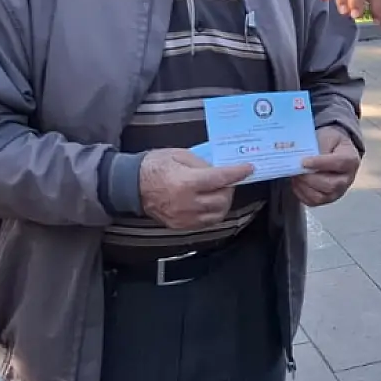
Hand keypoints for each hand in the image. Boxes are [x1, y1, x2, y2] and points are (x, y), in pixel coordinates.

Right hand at [137, 148, 254, 230]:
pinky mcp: (180, 225)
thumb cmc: (155, 166)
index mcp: (187, 182)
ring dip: (223, 202)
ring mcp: (184, 217)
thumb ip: (202, 163)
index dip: (237, 173)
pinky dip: (212, 213)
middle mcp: (187, 203)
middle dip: (229, 188)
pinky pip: (205, 222)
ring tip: (219, 191)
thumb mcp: (179, 155)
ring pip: (217, 214)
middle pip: (222, 199)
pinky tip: (209, 202)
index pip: (220, 178)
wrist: (131, 185)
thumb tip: (219, 169)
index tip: (248, 168)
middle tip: (227, 179)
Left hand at [293, 126, 361, 205]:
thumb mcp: (328, 136)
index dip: (320, 163)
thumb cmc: (330, 142)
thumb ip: (320, 146)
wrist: (332, 149)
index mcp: (351, 161)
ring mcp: (337, 192)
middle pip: (330, 185)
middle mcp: (347, 180)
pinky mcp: (326, 199)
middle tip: (297, 169)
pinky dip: (301, 193)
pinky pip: (312, 202)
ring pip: (320, 197)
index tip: (304, 161)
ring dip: (304, 187)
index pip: (338, 164)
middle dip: (310, 178)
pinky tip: (297, 182)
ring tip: (295, 175)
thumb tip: (305, 158)